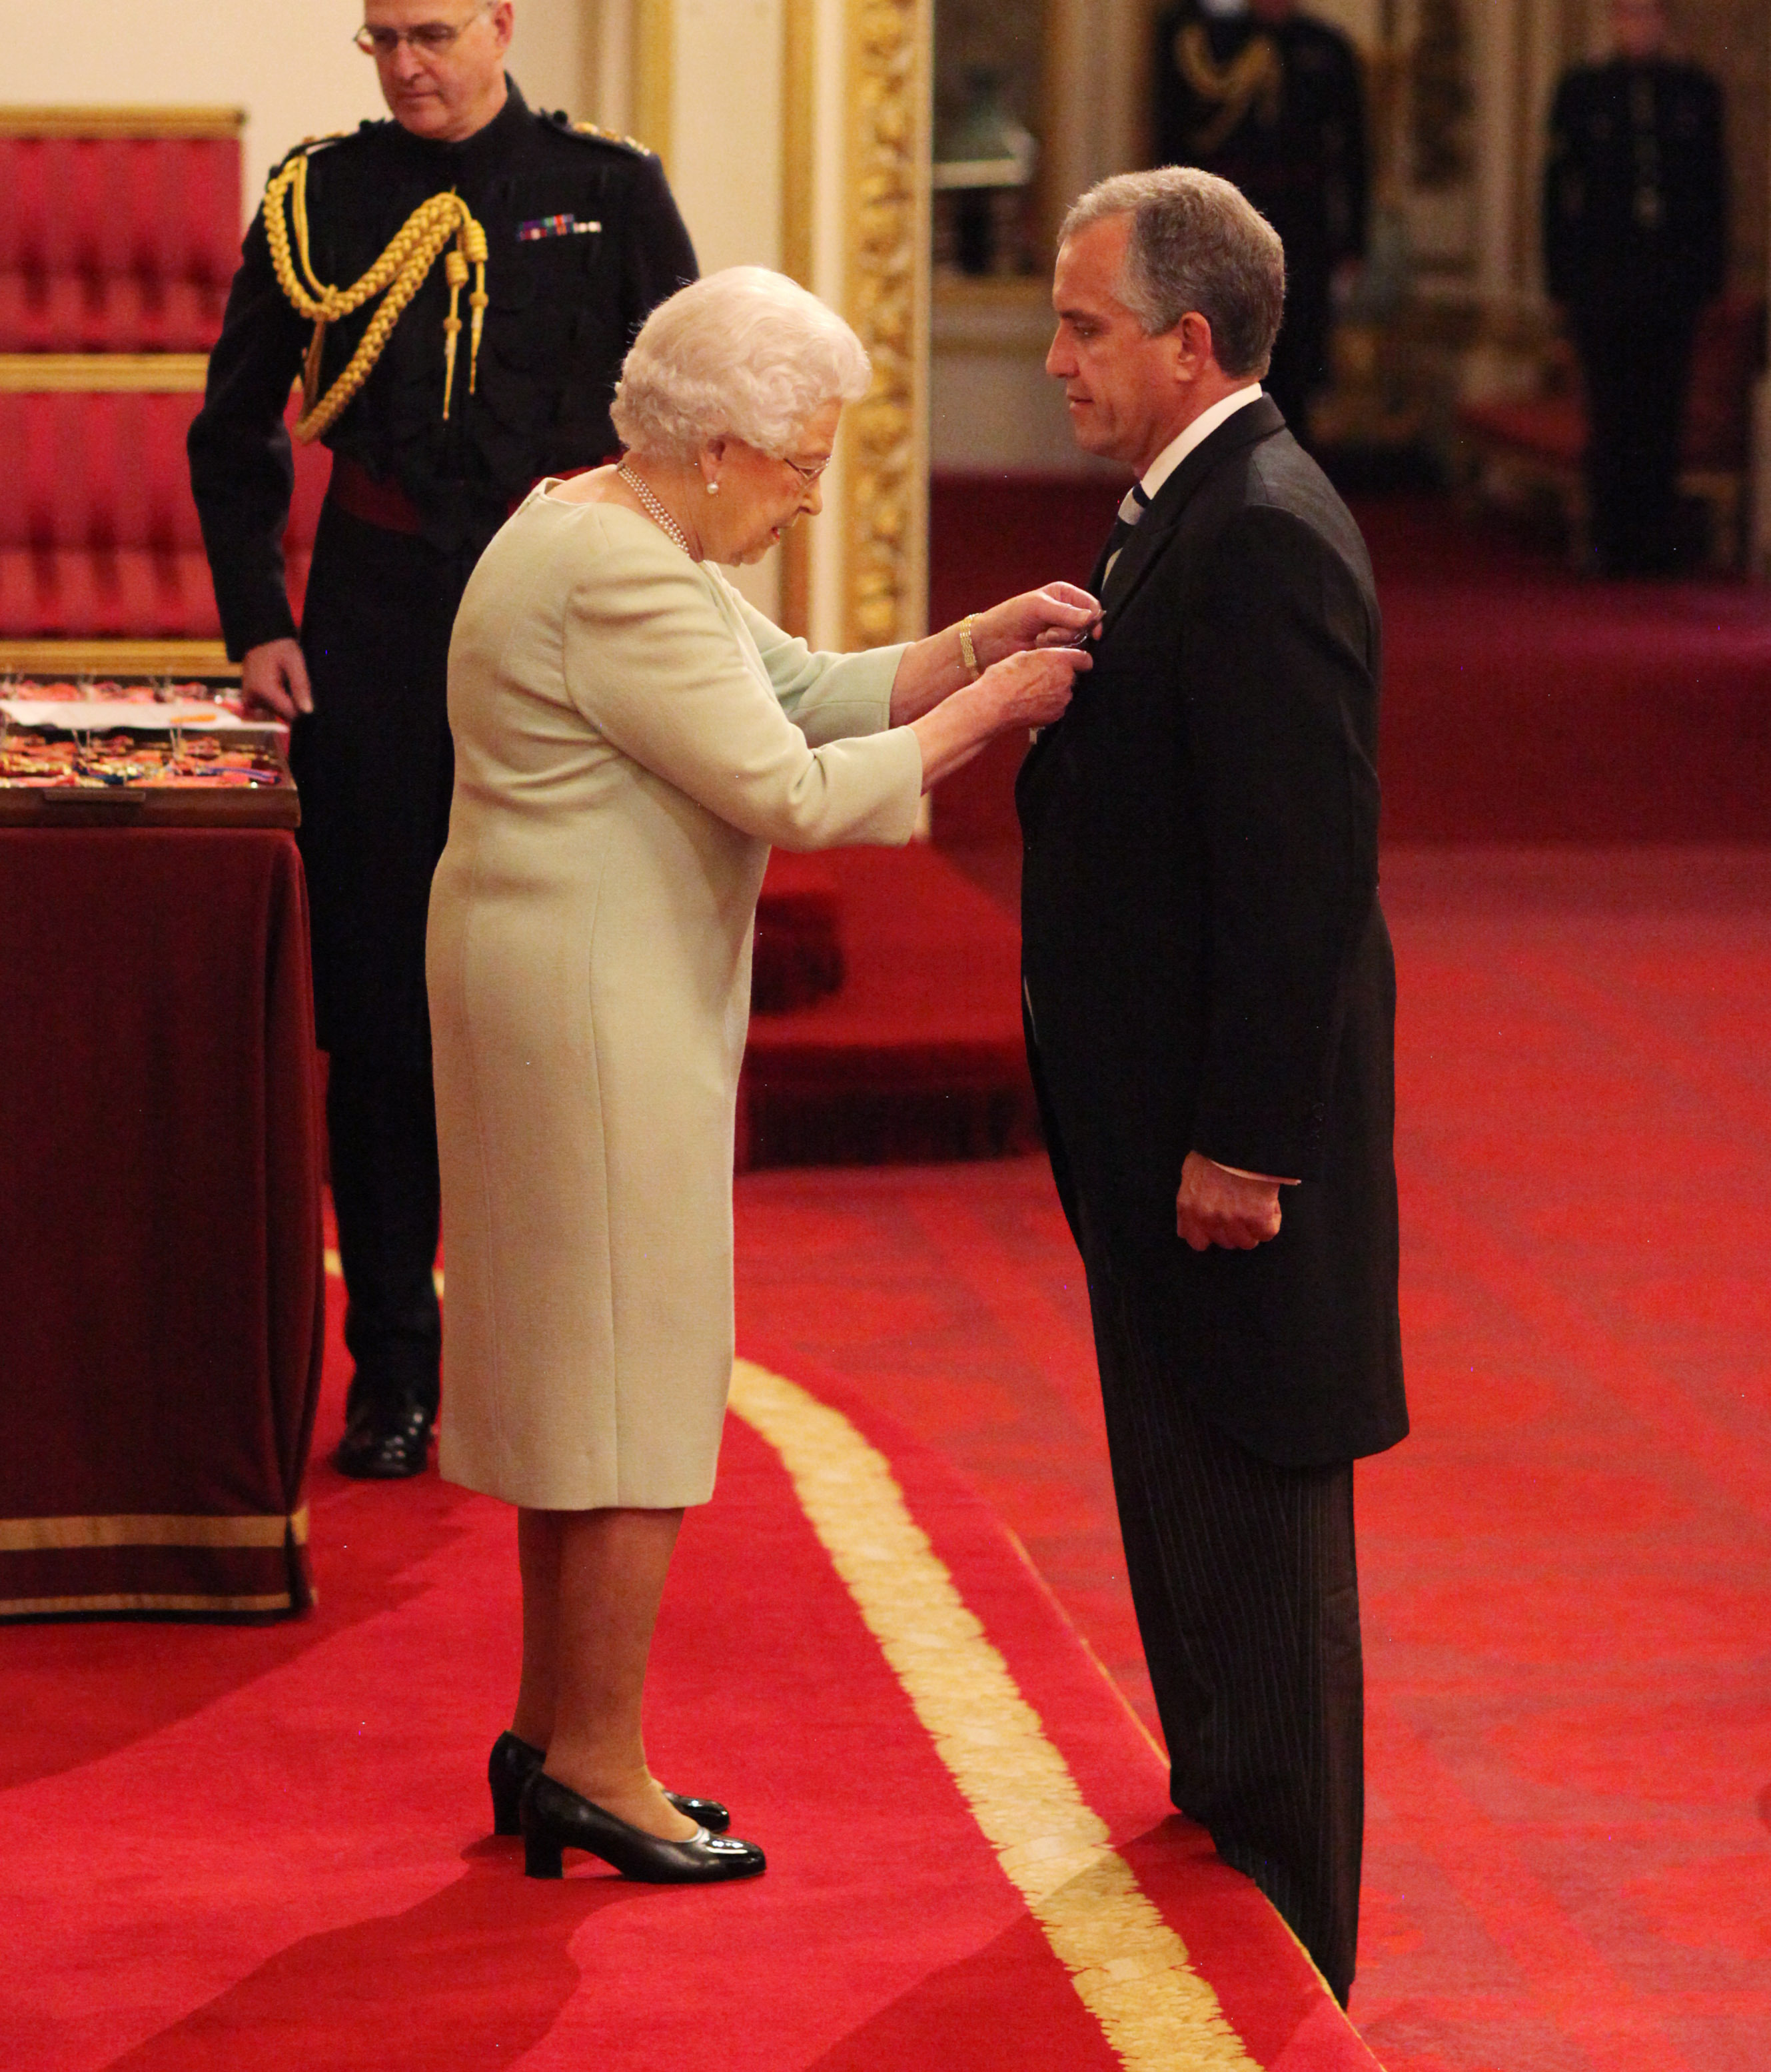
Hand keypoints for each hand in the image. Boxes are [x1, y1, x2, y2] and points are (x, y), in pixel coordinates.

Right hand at [239, 638, 312, 721]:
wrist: (260, 641)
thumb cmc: (280, 648)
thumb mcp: (295, 661)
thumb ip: (301, 685)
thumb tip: (307, 711)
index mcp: (264, 690)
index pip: (291, 714)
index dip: (302, 706)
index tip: (304, 692)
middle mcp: (252, 698)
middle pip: (284, 715)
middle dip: (293, 703)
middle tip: (293, 682)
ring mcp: (249, 701)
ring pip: (277, 713)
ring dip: (285, 701)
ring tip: (284, 681)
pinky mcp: (248, 701)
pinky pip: (268, 710)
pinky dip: (276, 702)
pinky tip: (278, 687)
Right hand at [976, 644, 1090, 731]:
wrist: (995, 704)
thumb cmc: (1005, 677)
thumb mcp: (1025, 655)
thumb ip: (1044, 657)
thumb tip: (1050, 659)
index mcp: (1060, 661)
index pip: (1085, 660)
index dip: (1080, 661)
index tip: (1076, 663)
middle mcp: (1066, 680)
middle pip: (1072, 677)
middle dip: (1061, 677)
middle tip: (1041, 678)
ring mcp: (1062, 700)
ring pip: (1064, 693)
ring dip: (1054, 692)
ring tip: (1033, 692)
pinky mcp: (1056, 715)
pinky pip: (1057, 707)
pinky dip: (1049, 705)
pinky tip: (1032, 703)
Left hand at [979, 584, 1100, 660]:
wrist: (992, 641)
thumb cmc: (1011, 617)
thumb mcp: (1038, 607)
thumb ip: (1065, 612)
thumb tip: (1090, 617)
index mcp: (1064, 595)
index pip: (1091, 605)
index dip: (1094, 618)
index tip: (1091, 630)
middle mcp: (1066, 612)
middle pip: (1087, 625)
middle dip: (1070, 631)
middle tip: (1049, 632)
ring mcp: (1061, 632)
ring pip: (1078, 640)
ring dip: (1061, 642)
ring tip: (1041, 639)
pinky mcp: (1056, 649)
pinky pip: (1068, 652)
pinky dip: (1056, 651)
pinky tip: (1040, 646)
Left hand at [1176, 1151, 1283, 1251]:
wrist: (1240, 1138)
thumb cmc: (1216, 1151)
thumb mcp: (1191, 1175)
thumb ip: (1188, 1205)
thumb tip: (1186, 1229)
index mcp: (1190, 1207)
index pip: (1197, 1241)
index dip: (1210, 1235)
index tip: (1219, 1227)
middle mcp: (1209, 1218)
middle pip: (1226, 1242)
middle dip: (1234, 1229)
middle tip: (1242, 1208)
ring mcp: (1233, 1220)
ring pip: (1247, 1242)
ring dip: (1253, 1227)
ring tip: (1256, 1204)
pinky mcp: (1258, 1218)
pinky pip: (1267, 1233)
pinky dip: (1272, 1220)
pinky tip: (1269, 1204)